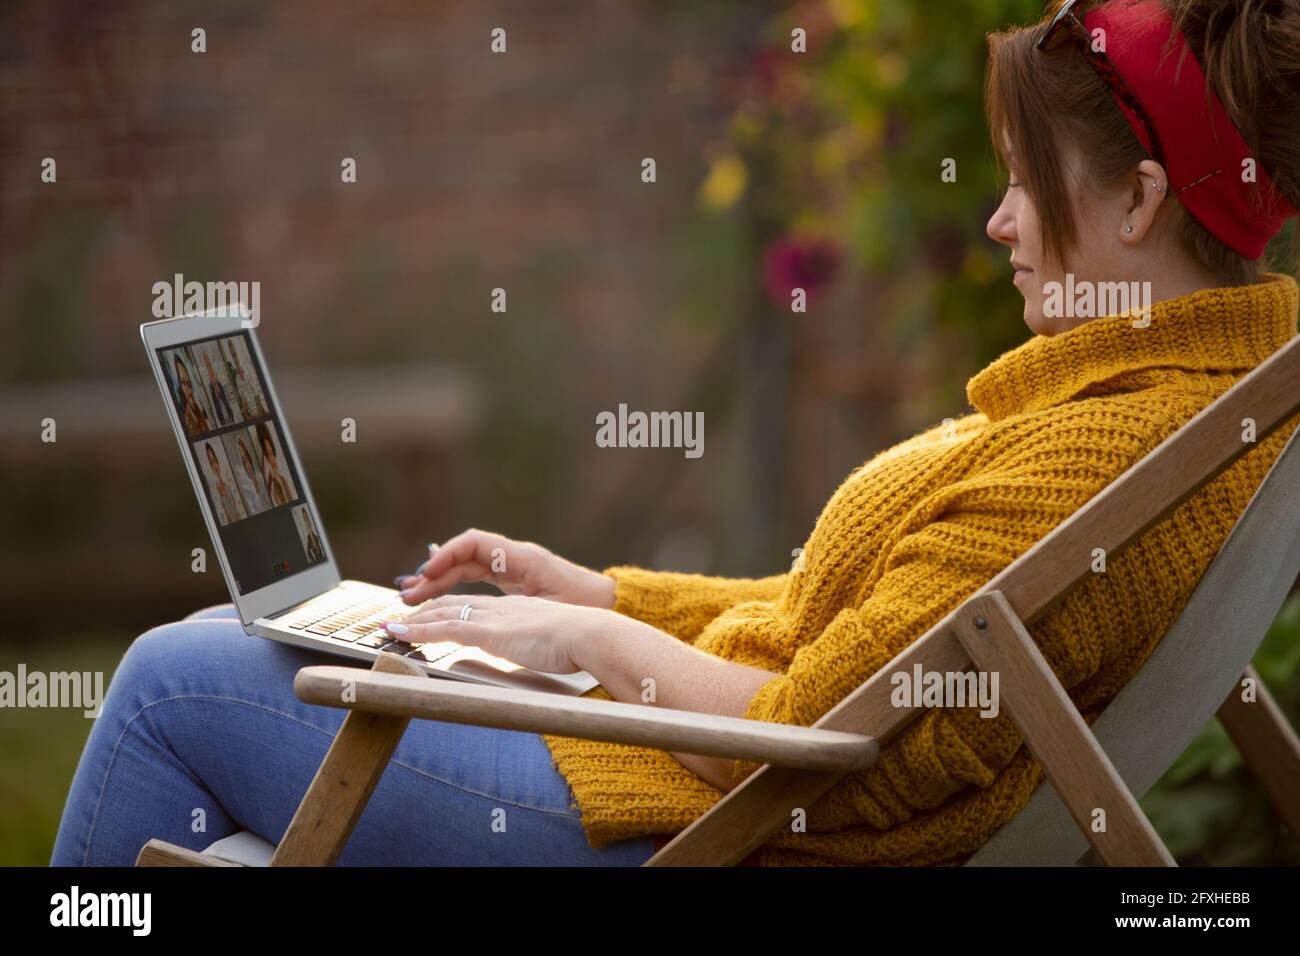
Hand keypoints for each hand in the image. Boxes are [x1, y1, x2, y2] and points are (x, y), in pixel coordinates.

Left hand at [383, 594, 603, 673]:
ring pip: (442, 612)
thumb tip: (535, 654)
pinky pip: (445, 628)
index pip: (473, 605)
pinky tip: (400, 632)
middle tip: (402, 616)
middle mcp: (500, 608)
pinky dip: (419, 630)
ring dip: (414, 619)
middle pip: (452, 603)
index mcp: (515, 609)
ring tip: (391, 625)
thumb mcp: (553, 643)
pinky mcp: (489, 632)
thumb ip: (537, 645)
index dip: (449, 608)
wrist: (590, 634)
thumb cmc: (581, 642)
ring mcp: (493, 618)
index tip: (431, 612)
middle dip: (424, 609)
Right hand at [394, 528, 615, 608]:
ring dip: (438, 582)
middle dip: (433, 574)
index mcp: (522, 558)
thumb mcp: (551, 605)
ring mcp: (514, 571)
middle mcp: (514, 560)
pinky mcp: (516, 585)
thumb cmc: (585, 607)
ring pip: (467, 570)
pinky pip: (477, 580)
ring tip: (411, 596)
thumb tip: (481, 599)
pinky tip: (437, 600)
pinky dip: (455, 588)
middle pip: (463, 558)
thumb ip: (518, 601)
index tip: (426, 573)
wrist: (609, 610)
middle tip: (406, 594)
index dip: (446, 555)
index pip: (473, 543)